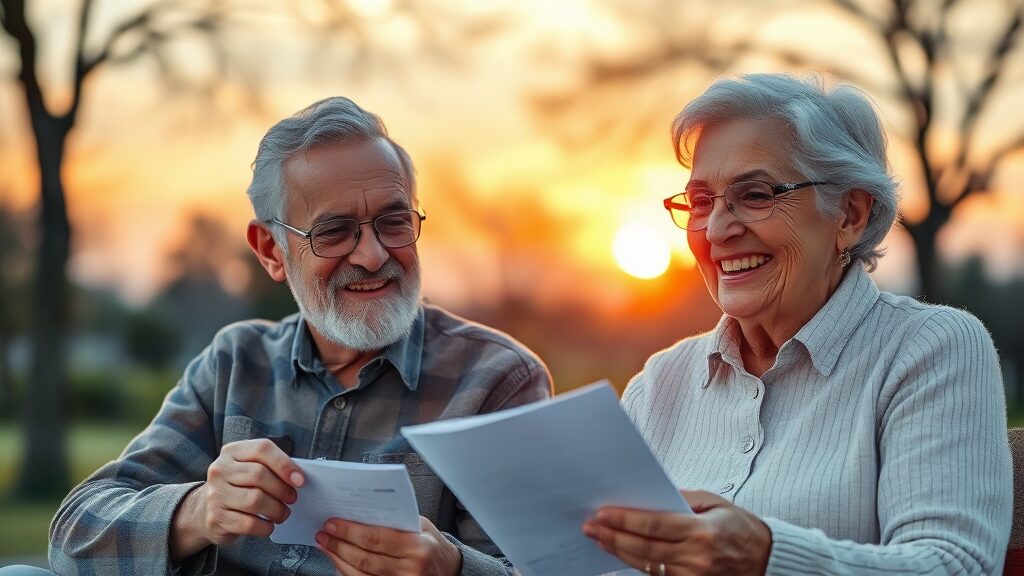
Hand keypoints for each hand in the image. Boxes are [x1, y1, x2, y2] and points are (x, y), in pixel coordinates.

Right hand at [171, 439, 304, 559]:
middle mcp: (220, 470)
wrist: (204, 510)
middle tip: (292, 498)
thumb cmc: (238, 486)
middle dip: (282, 489)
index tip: (300, 479)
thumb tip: (299, 478)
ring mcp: (215, 494)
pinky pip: (249, 523)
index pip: (262, 449)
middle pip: (259, 475)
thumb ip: (270, 467)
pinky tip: (269, 525)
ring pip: (255, 500)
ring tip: (283, 513)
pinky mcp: (216, 518)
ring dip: (277, 510)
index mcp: (232, 452)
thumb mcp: (249, 468)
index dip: (285, 464)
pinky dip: (265, 527)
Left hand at [316, 516, 461, 575]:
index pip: (377, 538)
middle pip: (365, 558)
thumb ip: (396, 520)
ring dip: (337, 559)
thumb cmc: (432, 545)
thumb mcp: (421, 526)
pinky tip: (337, 560)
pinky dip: (345, 572)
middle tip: (324, 533)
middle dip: (339, 544)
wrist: (448, 570)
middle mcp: (409, 570)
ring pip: (359, 574)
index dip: (351, 531)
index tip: (333, 523)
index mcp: (417, 547)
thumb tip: (362, 511)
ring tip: (326, 545)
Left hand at [581, 489, 770, 575]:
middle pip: (644, 548)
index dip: (624, 520)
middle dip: (613, 536)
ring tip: (599, 539)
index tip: (602, 513)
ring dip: (618, 552)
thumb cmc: (740, 527)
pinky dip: (636, 565)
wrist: (767, 559)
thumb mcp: (715, 503)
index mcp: (702, 532)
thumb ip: (682, 498)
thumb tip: (648, 496)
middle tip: (590, 526)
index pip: (654, 525)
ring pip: (646, 565)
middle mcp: (697, 558)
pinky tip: (620, 555)